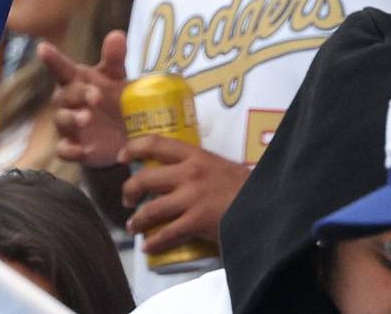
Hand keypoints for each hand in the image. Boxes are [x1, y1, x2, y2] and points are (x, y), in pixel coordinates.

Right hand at [48, 30, 129, 168]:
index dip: (52, 58)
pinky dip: (71, 150)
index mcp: (76, 81)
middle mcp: (67, 101)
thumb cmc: (113, 99)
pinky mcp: (72, 147)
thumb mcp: (116, 78)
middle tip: (95, 96)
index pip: (61, 68)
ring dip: (72, 119)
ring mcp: (68, 124)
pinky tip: (82, 150)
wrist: (122, 136)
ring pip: (61, 120)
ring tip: (86, 119)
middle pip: (64, 95)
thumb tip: (117, 34)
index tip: (42, 47)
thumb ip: (115, 59)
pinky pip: (64, 149)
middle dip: (78, 94)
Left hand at [120, 135, 249, 249]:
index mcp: (196, 155)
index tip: (122, 157)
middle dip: (130, 190)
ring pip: (151, 209)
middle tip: (127, 199)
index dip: (134, 148)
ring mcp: (192, 198)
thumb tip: (178, 172)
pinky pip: (167, 233)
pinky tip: (148, 246)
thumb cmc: (247, 186)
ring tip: (133, 226)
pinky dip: (154, 241)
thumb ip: (199, 167)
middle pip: (146, 178)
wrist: (268, 204)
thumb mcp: (221, 166)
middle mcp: (189, 173)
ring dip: (137, 220)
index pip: (157, 143)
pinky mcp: (196, 222)